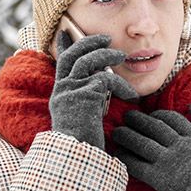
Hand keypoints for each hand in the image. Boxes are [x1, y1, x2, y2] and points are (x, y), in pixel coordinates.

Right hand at [50, 31, 137, 149]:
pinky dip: (120, 84)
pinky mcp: (84, 97)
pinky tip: (130, 95)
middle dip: (88, 42)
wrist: (78, 158)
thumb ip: (86, 99)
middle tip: (105, 38)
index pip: (60, 63)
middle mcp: (62, 91)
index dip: (64, 46)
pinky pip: (104, 80)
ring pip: (87, 62)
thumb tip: (99, 86)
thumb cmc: (84, 143)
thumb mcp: (82, 117)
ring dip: (106, 55)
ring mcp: (71, 93)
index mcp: (60, 94)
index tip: (65, 32)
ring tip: (121, 56)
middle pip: (72, 56)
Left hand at [111, 104, 190, 190]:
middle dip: (137, 120)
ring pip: (141, 143)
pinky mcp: (160, 180)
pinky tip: (117, 156)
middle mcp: (180, 145)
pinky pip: (137, 166)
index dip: (158, 115)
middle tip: (126, 117)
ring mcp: (169, 162)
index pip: (171, 119)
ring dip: (126, 136)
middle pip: (152, 127)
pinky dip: (125, 159)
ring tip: (116, 133)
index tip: (151, 116)